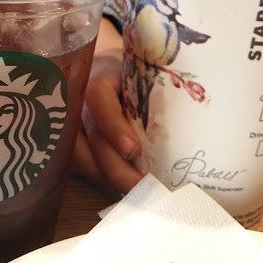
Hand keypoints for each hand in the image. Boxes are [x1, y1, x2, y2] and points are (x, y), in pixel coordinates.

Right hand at [70, 17, 142, 193]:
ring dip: (108, 178)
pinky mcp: (70, 144)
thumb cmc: (130, 72)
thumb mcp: (140, 72)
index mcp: (98, 79)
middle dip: (116, 168)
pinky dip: (102, 179)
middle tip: (142, 187)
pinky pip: (81, 166)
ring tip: (138, 192)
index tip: (132, 149)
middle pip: (92, 139)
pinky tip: (124, 188)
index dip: (113, 127)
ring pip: (81, 158)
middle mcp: (78, 103)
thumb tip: (193, 110)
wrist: (104, 69)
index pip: (99, 101)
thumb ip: (154, 89)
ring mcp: (70, 125)